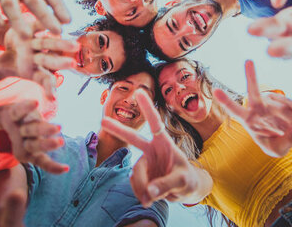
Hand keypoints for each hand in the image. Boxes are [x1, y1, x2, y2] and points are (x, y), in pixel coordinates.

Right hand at [0, 24, 78, 110]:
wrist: (14, 38)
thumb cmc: (9, 59)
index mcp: (32, 69)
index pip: (42, 81)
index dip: (47, 88)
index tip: (53, 98)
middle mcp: (39, 56)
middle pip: (49, 60)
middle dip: (59, 62)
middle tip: (71, 64)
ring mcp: (39, 41)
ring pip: (50, 42)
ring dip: (61, 42)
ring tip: (74, 44)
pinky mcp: (37, 27)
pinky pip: (42, 24)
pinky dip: (47, 23)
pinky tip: (59, 20)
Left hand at [0, 100, 68, 173]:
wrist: (14, 121)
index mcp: (13, 113)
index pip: (20, 110)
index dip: (26, 107)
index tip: (35, 103)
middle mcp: (25, 125)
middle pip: (34, 127)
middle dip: (44, 128)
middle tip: (56, 127)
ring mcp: (32, 139)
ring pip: (41, 142)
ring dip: (50, 143)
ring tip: (60, 142)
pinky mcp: (33, 153)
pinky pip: (44, 160)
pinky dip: (54, 165)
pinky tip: (64, 169)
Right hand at [101, 91, 206, 206]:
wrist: (184, 191)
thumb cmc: (188, 180)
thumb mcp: (183, 182)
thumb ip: (166, 185)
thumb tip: (149, 192)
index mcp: (165, 144)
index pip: (156, 124)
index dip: (147, 108)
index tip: (139, 92)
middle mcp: (152, 150)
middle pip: (133, 138)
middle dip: (118, 129)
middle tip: (103, 120)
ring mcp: (145, 162)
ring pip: (135, 173)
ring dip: (141, 187)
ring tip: (151, 200)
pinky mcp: (141, 175)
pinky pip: (134, 184)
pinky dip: (140, 193)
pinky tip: (148, 200)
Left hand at [214, 60, 291, 156]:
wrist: (284, 139)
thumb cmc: (274, 144)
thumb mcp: (278, 150)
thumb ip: (288, 141)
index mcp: (248, 120)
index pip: (235, 110)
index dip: (226, 101)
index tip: (215, 90)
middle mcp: (258, 108)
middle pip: (254, 92)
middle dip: (251, 76)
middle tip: (249, 61)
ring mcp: (271, 104)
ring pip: (281, 105)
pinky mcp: (284, 104)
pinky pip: (291, 105)